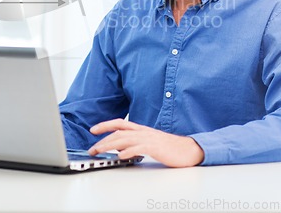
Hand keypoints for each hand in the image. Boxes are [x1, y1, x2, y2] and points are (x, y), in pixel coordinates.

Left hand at [88, 119, 203, 167]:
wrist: (188, 149)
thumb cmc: (169, 147)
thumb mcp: (149, 142)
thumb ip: (135, 142)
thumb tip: (119, 146)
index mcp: (141, 129)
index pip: (119, 123)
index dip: (105, 125)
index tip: (93, 129)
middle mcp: (143, 131)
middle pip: (118, 132)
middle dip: (103, 140)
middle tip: (92, 148)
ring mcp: (149, 138)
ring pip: (125, 139)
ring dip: (110, 145)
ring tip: (100, 151)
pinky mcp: (155, 147)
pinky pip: (139, 148)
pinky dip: (128, 151)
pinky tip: (120, 156)